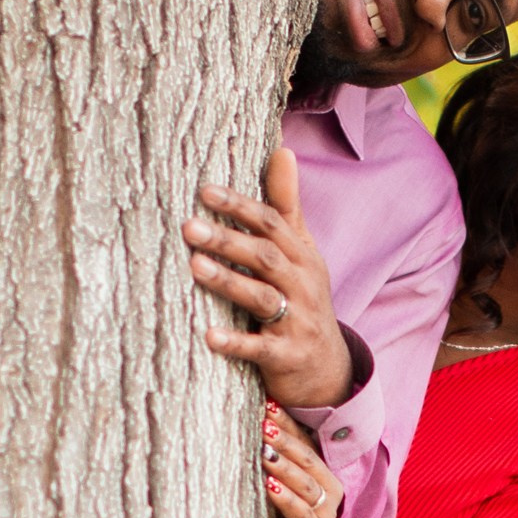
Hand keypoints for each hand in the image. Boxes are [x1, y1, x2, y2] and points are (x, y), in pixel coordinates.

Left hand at [186, 146, 351, 408]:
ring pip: (262, 298)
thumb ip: (286, 206)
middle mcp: (302, 285)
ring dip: (228, 282)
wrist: (328, 367)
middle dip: (228, 240)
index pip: (271, 224)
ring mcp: (298, 321)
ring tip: (195, 267)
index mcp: (302, 256)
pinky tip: (209, 337)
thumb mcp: (301, 252)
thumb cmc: (303, 299)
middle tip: (188, 226)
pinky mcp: (288, 356)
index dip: (240, 206)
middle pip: (265, 256)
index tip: (205, 191)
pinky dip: (237, 342)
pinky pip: (260, 348)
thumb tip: (282, 150)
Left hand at [265, 405, 341, 517]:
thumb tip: (248, 422)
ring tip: (263, 451)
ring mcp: (325, 513)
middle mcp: (329, 490)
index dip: (286, 422)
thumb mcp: (269, 487)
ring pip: (306, 483)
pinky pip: (302, 513)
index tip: (265, 403)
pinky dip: (285, 498)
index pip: (304, 441)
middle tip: (262, 422)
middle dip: (284, 439)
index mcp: (320, 474)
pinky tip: (269, 486)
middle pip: (307, 458)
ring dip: (284, 465)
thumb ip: (268, 460)